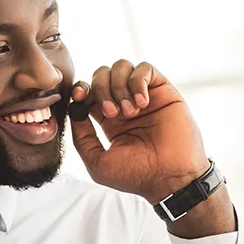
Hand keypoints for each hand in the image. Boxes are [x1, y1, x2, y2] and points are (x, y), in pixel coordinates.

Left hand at [68, 61, 209, 204]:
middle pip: (102, 74)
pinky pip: (144, 68)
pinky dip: (138, 82)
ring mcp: (144, 96)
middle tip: (112, 113)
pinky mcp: (163, 91)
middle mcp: (125, 104)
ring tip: (130, 112)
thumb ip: (81, 137)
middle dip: (100, 89)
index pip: (89, 92)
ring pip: (121, 66)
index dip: (81, 89)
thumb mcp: (97, 162)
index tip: (79, 96)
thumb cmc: (136, 175)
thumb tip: (74, 109)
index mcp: (109, 120)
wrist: (170, 177)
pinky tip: (143, 103)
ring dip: (119, 86)